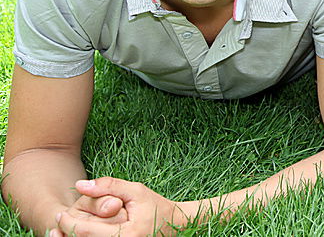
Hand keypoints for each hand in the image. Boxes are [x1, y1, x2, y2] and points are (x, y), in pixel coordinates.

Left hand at [53, 178, 185, 236]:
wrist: (175, 224)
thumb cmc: (156, 205)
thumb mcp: (135, 190)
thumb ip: (108, 186)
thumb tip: (79, 185)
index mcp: (126, 235)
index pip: (84, 232)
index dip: (67, 223)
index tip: (59, 214)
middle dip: (65, 234)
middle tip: (56, 225)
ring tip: (63, 231)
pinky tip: (80, 234)